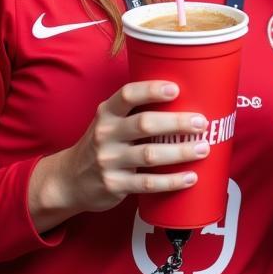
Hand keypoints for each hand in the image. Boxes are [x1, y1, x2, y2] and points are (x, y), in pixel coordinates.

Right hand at [29, 81, 209, 228]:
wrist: (69, 180)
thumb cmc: (103, 144)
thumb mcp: (110, 122)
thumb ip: (136, 110)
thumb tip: (185, 97)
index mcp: (107, 113)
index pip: (128, 95)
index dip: (151, 90)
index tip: (176, 88)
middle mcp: (105, 134)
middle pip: (144, 124)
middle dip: (176, 122)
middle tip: (201, 123)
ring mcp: (108, 161)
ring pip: (149, 155)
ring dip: (180, 152)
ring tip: (203, 148)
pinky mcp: (114, 185)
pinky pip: (147, 183)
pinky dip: (172, 181)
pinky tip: (190, 177)